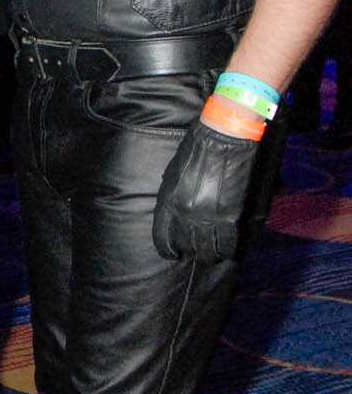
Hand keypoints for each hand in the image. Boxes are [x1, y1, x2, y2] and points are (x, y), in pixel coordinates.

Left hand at [152, 116, 260, 262]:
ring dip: (209, 254)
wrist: (223, 139)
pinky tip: (225, 250)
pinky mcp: (230, 215)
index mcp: (168, 202)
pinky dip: (226, 249)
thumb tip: (175, 216)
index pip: (162, 237)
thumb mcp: (173, 175)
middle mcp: (186, 213)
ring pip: (208, 249)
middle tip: (196, 252)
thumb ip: (171, 198)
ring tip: (211, 254)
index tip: (172, 254)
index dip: (167, 250)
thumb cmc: (195, 152)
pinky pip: (227, 242)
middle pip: (187, 246)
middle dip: (190, 252)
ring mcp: (208, 216)